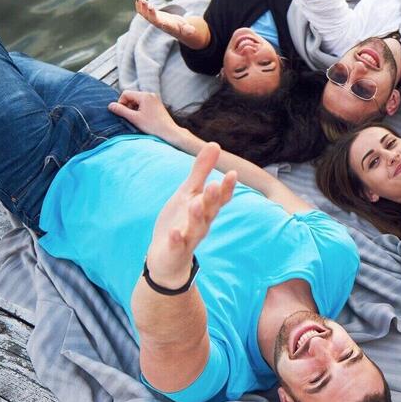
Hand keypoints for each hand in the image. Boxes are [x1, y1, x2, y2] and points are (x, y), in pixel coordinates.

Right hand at [108, 89, 183, 142]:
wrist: (169, 132)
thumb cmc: (152, 126)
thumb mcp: (134, 118)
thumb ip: (121, 111)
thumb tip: (110, 105)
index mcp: (144, 95)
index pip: (125, 94)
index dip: (121, 103)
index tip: (122, 114)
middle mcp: (150, 94)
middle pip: (131, 97)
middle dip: (128, 106)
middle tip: (130, 118)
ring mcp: (155, 99)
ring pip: (137, 101)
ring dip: (133, 109)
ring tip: (137, 119)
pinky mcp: (157, 105)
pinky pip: (144, 104)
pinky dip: (140, 110)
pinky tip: (143, 119)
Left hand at [134, 0, 207, 49]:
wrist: (174, 28)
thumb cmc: (181, 27)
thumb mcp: (185, 28)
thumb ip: (188, 30)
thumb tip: (192, 31)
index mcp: (167, 26)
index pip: (164, 25)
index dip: (161, 22)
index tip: (160, 20)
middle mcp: (158, 23)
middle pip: (152, 19)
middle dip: (149, 12)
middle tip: (148, 4)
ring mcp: (153, 19)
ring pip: (145, 15)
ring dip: (143, 8)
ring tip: (142, 0)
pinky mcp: (150, 15)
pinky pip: (142, 12)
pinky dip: (139, 6)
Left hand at [145, 143, 235, 288]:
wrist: (167, 257)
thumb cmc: (181, 220)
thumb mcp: (189, 193)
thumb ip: (201, 170)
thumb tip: (215, 144)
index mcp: (206, 208)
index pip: (220, 197)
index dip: (227, 187)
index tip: (233, 173)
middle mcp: (202, 223)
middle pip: (210, 210)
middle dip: (212, 199)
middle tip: (213, 185)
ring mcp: (189, 237)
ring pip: (197, 227)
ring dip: (197, 217)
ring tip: (195, 204)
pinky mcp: (175, 250)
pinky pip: (177, 245)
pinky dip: (176, 239)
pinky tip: (174, 233)